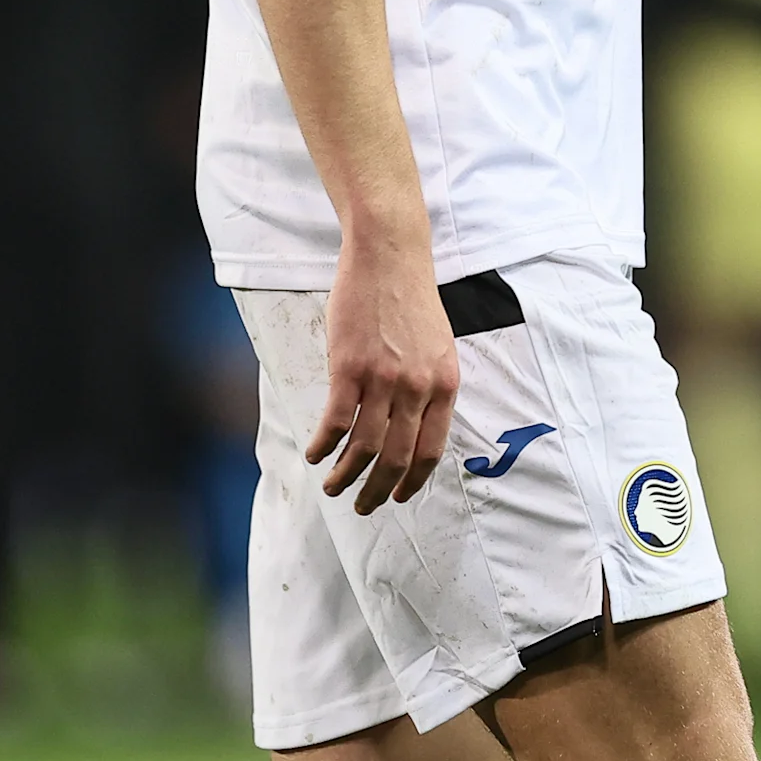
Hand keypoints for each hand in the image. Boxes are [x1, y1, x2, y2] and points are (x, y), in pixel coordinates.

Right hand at [306, 233, 460, 512]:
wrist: (390, 256)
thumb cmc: (411, 299)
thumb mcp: (437, 347)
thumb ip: (429, 387)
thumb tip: (412, 427)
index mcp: (444, 385)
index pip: (430, 451)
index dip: (412, 480)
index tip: (398, 496)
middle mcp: (417, 388)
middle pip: (396, 457)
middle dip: (377, 490)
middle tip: (362, 505)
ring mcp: (383, 379)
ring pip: (364, 447)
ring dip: (346, 475)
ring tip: (333, 486)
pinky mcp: (349, 367)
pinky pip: (336, 421)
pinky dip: (324, 445)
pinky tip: (315, 454)